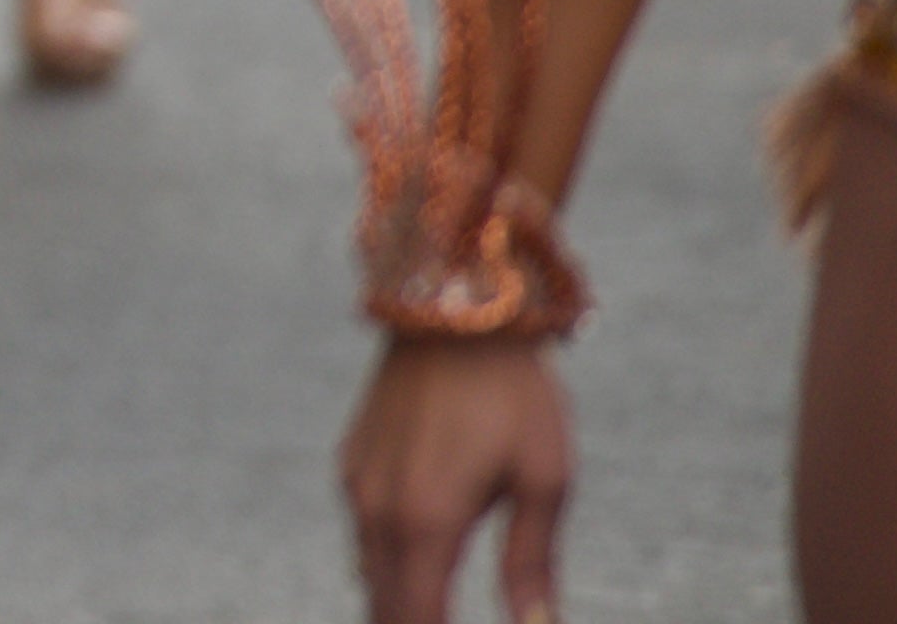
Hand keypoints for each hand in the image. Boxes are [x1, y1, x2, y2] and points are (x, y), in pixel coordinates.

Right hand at [342, 333, 570, 623]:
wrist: (453, 304)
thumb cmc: (513, 392)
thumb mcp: (543, 479)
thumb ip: (531, 564)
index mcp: (427, 521)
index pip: (418, 622)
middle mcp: (378, 509)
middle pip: (384, 611)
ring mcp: (358, 484)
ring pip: (369, 577)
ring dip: (397, 608)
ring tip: (433, 614)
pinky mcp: (353, 462)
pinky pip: (363, 538)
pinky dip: (386, 570)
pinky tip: (417, 572)